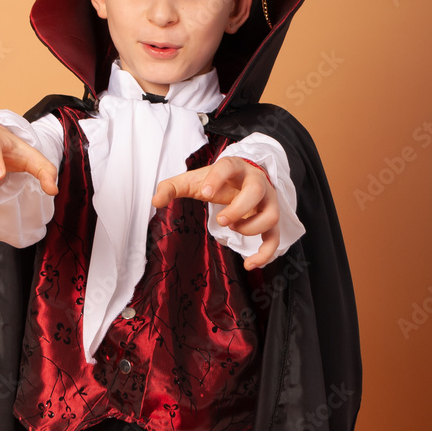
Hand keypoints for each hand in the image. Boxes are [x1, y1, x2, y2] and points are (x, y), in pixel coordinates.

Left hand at [152, 156, 279, 269]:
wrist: (243, 180)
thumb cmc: (217, 181)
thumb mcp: (194, 181)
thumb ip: (172, 187)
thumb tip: (155, 200)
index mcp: (234, 167)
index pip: (228, 166)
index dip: (217, 178)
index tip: (205, 193)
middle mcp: (256, 181)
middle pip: (257, 190)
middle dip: (238, 208)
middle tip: (221, 220)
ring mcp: (268, 200)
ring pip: (271, 214)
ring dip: (251, 227)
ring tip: (232, 228)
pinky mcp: (271, 218)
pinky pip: (276, 237)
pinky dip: (266, 253)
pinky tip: (249, 264)